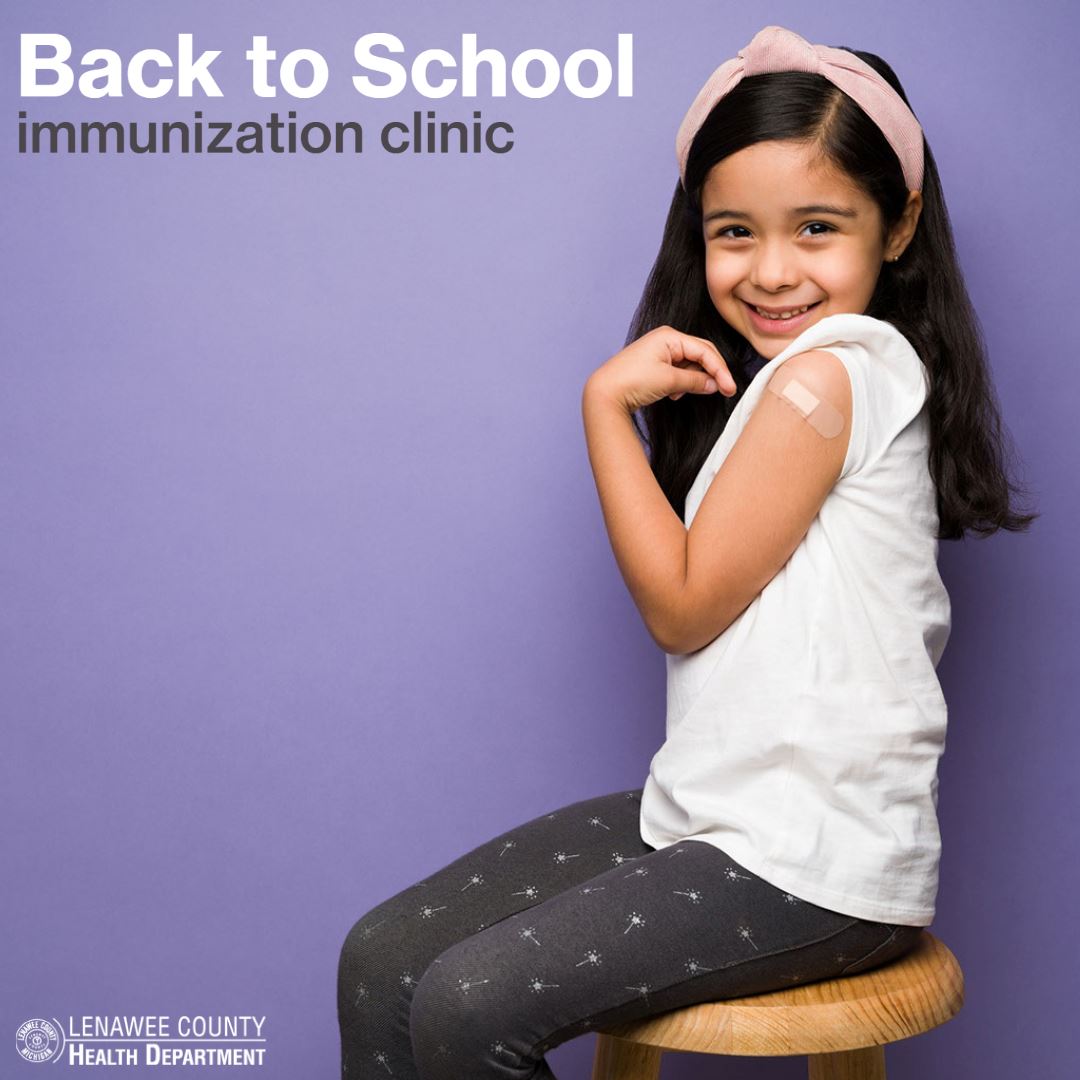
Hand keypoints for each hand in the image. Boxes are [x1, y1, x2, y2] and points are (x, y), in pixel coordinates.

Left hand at [584, 326, 736, 412]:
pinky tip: (672, 395)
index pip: (705, 351)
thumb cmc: (632, 381)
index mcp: (670, 336)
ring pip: (689, 365)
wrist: (604, 393)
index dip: (720, 370)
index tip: (730, 388)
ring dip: (692, 381)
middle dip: (711, 374)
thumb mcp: (669, 381)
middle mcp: (665, 340)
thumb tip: (714, 385)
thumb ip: (695, 381)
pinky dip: (680, 384)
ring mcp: (659, 352)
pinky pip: (677, 372)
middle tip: (725, 391)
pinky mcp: (654, 365)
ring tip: (681, 395)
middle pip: (700, 355)